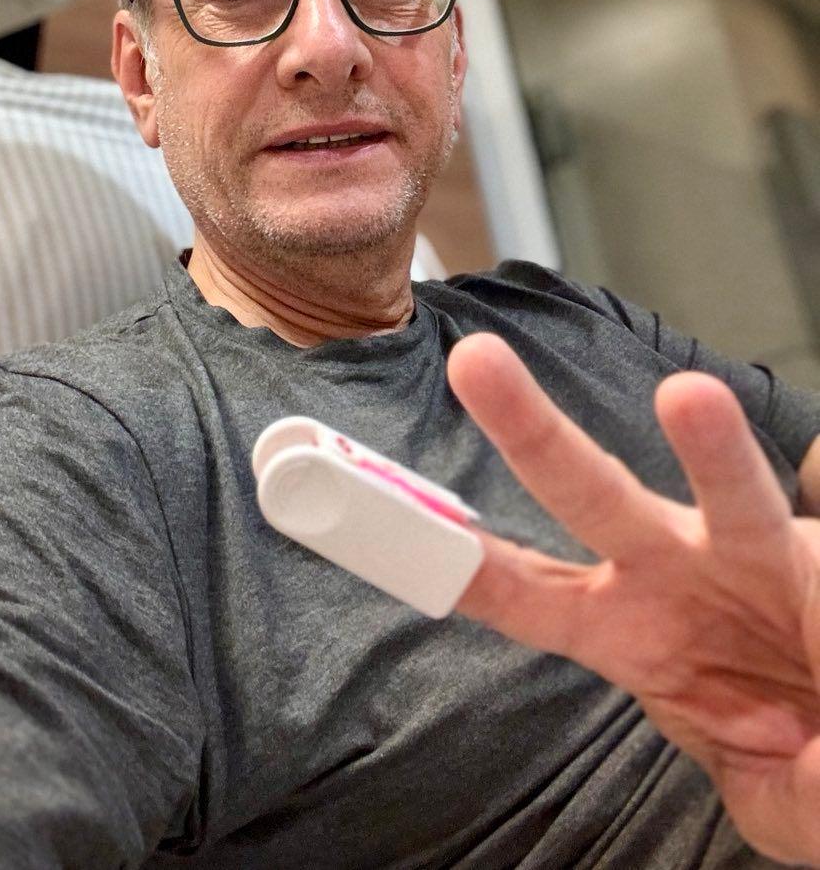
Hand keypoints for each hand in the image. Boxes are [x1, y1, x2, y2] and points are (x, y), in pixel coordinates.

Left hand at [447, 333, 819, 867]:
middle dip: (528, 430)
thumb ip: (767, 793)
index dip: (464, 565)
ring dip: (707, 446)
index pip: (527, 594)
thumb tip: (788, 767)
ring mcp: (750, 558)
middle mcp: (676, 574)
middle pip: (588, 493)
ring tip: (688, 397)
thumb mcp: (775, 801)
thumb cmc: (808, 754)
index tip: (386, 527)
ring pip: (726, 492)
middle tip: (476, 364)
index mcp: (627, 630)